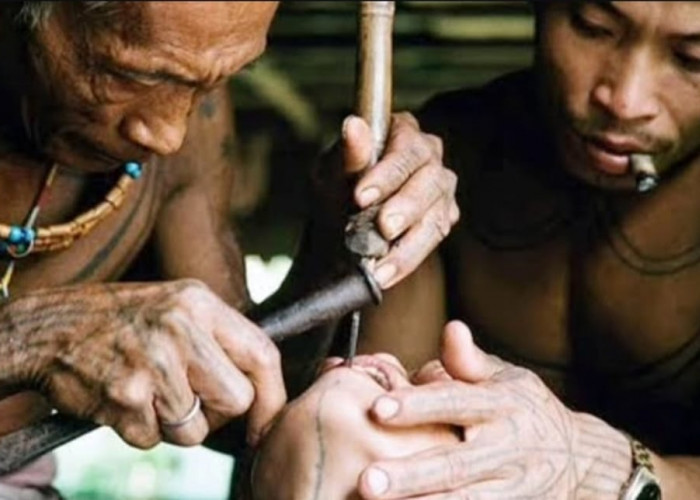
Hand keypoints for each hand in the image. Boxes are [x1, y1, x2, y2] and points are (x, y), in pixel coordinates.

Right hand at [5, 279, 284, 447]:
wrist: (50, 329)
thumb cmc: (125, 322)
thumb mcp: (179, 306)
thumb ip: (220, 338)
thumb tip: (262, 390)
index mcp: (200, 303)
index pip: (262, 354)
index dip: (272, 396)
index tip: (265, 422)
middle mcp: (181, 328)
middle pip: (236, 400)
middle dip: (217, 414)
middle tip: (189, 401)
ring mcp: (152, 363)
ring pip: (195, 430)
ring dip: (173, 425)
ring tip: (149, 393)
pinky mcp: (125, 396)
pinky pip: (153, 439)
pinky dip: (140, 430)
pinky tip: (124, 399)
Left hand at [343, 113, 458, 288]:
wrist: (337, 224)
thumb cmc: (337, 187)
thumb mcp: (332, 171)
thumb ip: (347, 155)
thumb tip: (353, 126)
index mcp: (404, 132)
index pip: (405, 149)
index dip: (386, 174)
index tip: (361, 196)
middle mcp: (430, 157)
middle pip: (430, 180)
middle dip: (405, 207)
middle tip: (383, 228)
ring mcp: (441, 189)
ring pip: (436, 215)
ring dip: (408, 244)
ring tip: (381, 267)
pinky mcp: (443, 218)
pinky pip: (433, 241)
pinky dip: (408, 259)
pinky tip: (387, 273)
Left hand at [357, 321, 631, 498]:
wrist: (581, 460)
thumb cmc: (526, 410)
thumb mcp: (508, 378)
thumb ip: (470, 361)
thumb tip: (451, 328)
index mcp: (501, 404)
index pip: (455, 402)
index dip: (417, 406)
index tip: (378, 408)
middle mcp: (506, 446)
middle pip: (455, 464)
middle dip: (411, 475)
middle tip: (367, 482)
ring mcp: (512, 486)